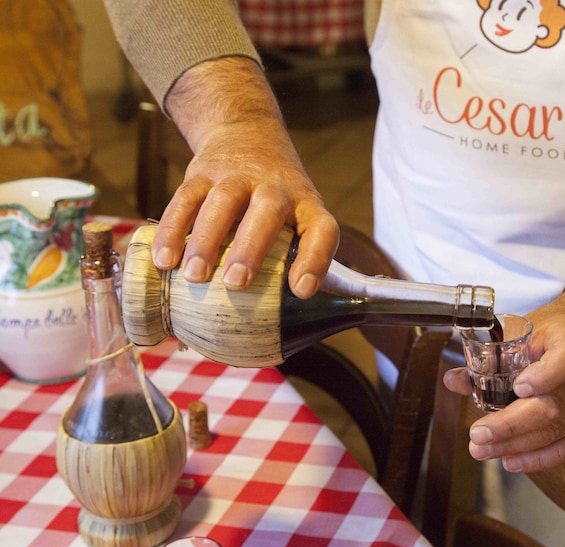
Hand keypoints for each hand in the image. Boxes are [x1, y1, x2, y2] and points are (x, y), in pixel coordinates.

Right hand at [151, 57, 338, 297]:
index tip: (301, 290)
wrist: (246, 133)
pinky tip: (164, 260)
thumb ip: (296, 256)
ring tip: (194, 277)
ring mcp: (238, 176)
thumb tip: (290, 316)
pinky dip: (173, 230)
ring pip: (221, 202)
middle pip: (266, 211)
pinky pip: (185, 199)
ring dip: (206, 241)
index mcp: (307, 205)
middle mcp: (275, 188)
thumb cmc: (278, 199)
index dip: (315, 260)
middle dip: (251, 247)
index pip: (321, 230)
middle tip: (236, 282)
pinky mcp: (203, 172)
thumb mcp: (299, 215)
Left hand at [443, 286, 564, 472]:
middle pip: (553, 407)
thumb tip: (453, 380)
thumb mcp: (525, 333)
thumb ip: (491, 358)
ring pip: (555, 431)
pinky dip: (537, 459)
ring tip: (482, 450)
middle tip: (478, 434)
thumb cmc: (554, 333)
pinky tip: (510, 460)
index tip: (518, 388)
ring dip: (515, 445)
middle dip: (511, 425)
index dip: (544, 377)